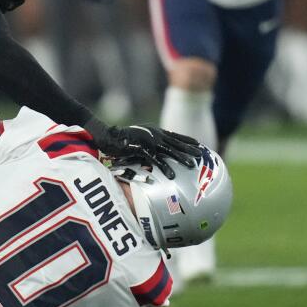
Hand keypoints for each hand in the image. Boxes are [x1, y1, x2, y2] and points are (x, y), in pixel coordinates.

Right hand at [85, 120, 199, 179]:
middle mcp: (154, 134)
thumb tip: (155, 150)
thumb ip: (148, 142)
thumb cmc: (119, 138)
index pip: (175, 135)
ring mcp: (148, 141)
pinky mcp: (141, 149)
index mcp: (154, 131)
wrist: (105, 135)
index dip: (187, 140)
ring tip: (192, 165)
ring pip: (169, 150)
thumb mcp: (138, 138)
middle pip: (176, 142)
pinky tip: (172, 175)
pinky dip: (165, 167)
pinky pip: (156, 160)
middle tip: (201, 154)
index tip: (198, 144)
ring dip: (181, 157)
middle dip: (190, 148)